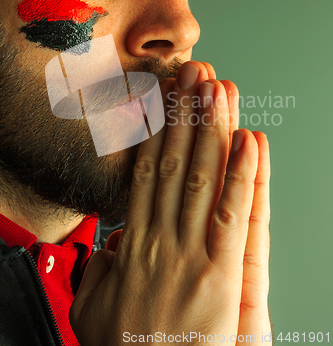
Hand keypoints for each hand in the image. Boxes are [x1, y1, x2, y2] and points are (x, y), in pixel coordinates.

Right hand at [69, 61, 270, 344]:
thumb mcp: (94, 307)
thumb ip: (100, 268)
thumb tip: (110, 242)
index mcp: (134, 244)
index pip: (146, 173)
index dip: (158, 133)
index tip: (165, 102)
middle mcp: (161, 238)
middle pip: (174, 164)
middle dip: (185, 116)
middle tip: (194, 74)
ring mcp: (191, 252)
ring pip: (202, 178)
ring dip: (212, 130)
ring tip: (219, 90)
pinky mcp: (222, 272)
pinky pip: (234, 214)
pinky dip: (243, 175)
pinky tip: (249, 140)